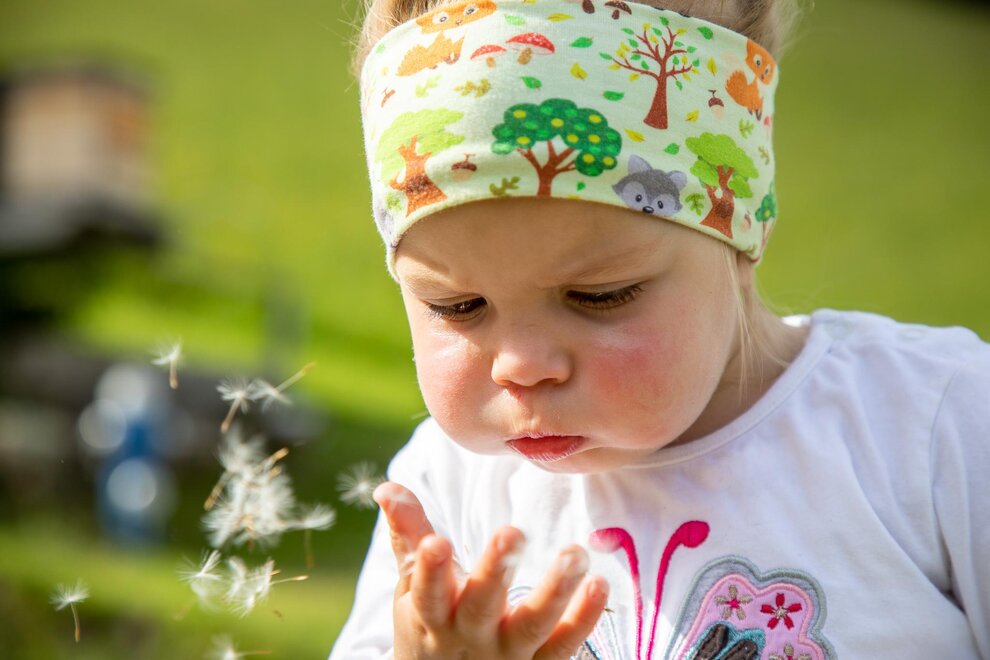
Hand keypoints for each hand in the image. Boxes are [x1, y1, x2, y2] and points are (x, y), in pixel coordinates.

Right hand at [373, 481, 609, 658]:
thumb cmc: (432, 625)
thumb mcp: (412, 589)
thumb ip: (408, 537)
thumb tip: (387, 486)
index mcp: (432, 615)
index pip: (427, 593)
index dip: (429, 570)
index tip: (436, 542)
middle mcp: (470, 637)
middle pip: (481, 606)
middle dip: (494, 572)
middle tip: (512, 533)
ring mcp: (507, 656)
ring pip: (531, 626)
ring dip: (554, 592)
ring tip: (575, 553)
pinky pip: (563, 644)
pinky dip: (583, 618)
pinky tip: (599, 584)